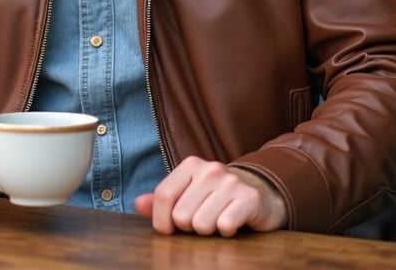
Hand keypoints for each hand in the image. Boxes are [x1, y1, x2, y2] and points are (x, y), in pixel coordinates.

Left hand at [134, 157, 287, 235]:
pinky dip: (226, 231)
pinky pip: (225, 226)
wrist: (258, 193)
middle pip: (181, 216)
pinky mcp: (250, 198)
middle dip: (190, 226)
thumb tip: (137, 204)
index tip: (168, 230)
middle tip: (203, 218)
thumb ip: (161, 200)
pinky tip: (232, 222)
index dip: (161, 221)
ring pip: (202, 224)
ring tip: (217, 219)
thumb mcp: (188, 194)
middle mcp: (210, 169)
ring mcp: (231, 182)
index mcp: (191, 165)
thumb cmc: (215, 197)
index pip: (163, 195)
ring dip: (209, 230)